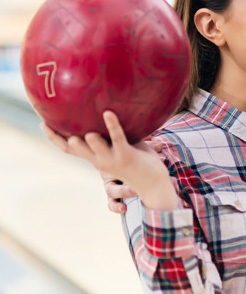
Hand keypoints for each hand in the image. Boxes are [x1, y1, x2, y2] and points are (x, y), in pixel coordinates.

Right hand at [41, 112, 176, 210]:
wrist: (154, 183)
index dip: (54, 138)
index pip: (69, 149)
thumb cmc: (140, 162)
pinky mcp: (125, 155)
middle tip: (54, 119)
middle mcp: (99, 161)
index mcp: (95, 159)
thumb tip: (108, 110)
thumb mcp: (122, 146)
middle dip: (62, 136)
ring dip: (89, 138)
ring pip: (92, 145)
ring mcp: (111, 159)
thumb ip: (113, 134)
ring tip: (86, 125)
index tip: (42, 123)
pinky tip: (109, 113)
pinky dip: (112, 124)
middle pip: (75, 147)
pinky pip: (117, 137)